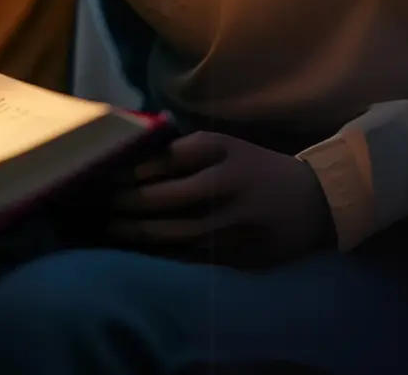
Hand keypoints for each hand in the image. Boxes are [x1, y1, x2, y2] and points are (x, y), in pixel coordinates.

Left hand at [106, 131, 336, 266]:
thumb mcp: (226, 146)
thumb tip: (134, 159)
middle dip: (123, 209)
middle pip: (161, 209)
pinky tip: (136, 247)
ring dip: (134, 235)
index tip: (100, 176)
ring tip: (106, 228)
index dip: (129, 178)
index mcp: (223, 168)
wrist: (315, 205)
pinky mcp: (235, 260)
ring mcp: (231, 236)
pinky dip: (158, 253)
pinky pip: (187, 258)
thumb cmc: (256, 168)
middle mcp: (226, 203)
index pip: (164, 174)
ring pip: (171, 238)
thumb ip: (182, 149)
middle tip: (92, 205)